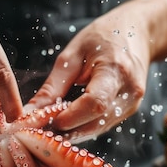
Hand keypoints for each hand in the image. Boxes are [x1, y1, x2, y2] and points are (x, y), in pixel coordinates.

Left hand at [23, 0, 166, 142]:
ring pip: (97, 129)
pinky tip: (65, 124)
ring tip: (49, 129)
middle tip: (40, 132)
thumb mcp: (72, 55)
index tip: (46, 121)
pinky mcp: (128, 112)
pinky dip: (82, 127)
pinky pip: (101, 126)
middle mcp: (130, 92)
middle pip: (96, 123)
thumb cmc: (102, 38)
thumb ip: (52, 87)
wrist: (136, 33)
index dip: (69, 117)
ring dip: (72, 133)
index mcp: (116, 71)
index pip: (94, 104)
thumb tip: (30, 113)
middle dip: (66, 131)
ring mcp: (132, 105)